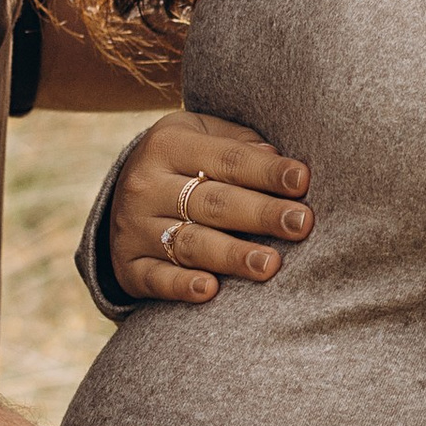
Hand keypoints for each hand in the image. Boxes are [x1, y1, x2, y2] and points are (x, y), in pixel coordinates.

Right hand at [108, 113, 314, 304]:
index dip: (266, 172)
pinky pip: (156, 278)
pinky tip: (210, 290)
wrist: (123, 193)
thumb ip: (241, 145)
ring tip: (270, 265)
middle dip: (261, 214)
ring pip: (190, 243)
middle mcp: (145, 185)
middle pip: (212, 202)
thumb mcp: (204, 135)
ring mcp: (133, 227)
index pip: (227, 159)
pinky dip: (181, 286)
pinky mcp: (128, 265)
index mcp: (168, 144)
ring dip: (232, 255)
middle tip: (301, 224)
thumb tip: (280, 161)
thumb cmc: (186, 162)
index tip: (302, 181)